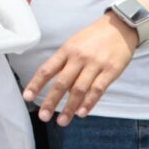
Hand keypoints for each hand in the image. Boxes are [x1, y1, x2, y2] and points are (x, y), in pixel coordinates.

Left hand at [24, 15, 138, 123]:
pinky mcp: (111, 71)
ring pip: (79, 89)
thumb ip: (66, 64)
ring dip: (69, 108)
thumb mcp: (75, 43)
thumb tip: (62, 90)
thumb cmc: (94, 37)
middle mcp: (79, 57)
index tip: (27, 97)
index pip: (47, 69)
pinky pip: (97, 89)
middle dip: (51, 101)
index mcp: (67, 50)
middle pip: (62, 83)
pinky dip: (89, 103)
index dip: (36, 84)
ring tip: (62, 121)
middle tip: (43, 116)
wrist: (121, 26)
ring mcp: (95, 64)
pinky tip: (81, 113)